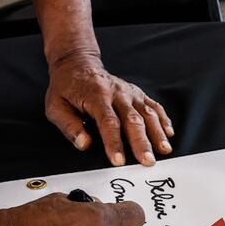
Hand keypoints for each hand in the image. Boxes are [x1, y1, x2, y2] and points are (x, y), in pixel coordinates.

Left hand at [45, 53, 172, 165]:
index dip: (114, 142)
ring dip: (157, 132)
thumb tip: (84, 144)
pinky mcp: (137, 93)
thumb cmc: (66, 88)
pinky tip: (169, 133)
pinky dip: (163, 119)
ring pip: (147, 113)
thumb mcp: (55, 106)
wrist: (77, 63)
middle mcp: (117, 92)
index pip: (108, 122)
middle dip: (141, 142)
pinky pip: (153, 105)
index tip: (118, 161)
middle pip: (132, 119)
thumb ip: (69, 126)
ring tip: (164, 150)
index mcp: (96, 95)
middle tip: (147, 161)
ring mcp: (129, 92)